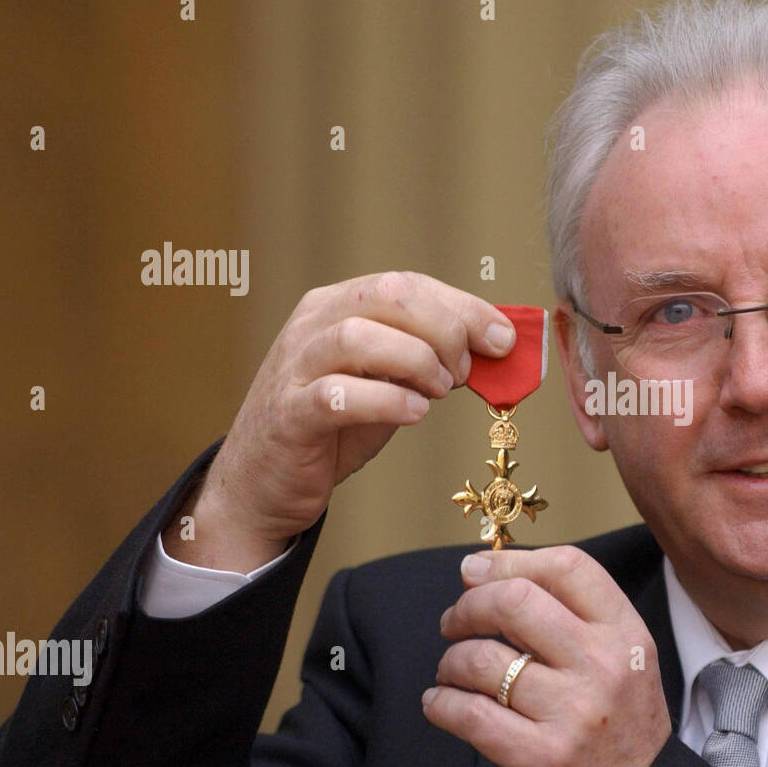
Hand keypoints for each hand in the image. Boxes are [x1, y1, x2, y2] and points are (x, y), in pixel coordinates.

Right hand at [164, 271, 514, 570]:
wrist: (264, 482)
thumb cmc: (335, 427)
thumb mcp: (390, 383)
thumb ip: (431, 360)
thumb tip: (495, 348)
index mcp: (338, 305)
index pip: (408, 284)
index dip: (464, 308)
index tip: (503, 340)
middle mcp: (313, 324)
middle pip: (388, 296)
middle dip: (444, 330)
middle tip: (463, 373)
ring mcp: (295, 367)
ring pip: (359, 337)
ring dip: (416, 362)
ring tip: (438, 392)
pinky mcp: (289, 415)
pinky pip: (338, 395)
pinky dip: (387, 401)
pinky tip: (414, 414)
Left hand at [422, 545, 672, 766]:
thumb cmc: (619, 728)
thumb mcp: (622, 660)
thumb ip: (572, 616)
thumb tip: (488, 574)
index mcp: (625, 633)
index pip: (567, 567)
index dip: (510, 561)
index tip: (478, 570)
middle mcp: (603, 665)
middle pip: (514, 601)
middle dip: (468, 606)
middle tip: (455, 620)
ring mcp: (573, 712)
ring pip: (482, 659)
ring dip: (450, 661)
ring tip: (452, 671)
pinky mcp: (540, 756)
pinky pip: (468, 714)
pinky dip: (440, 703)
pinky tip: (441, 703)